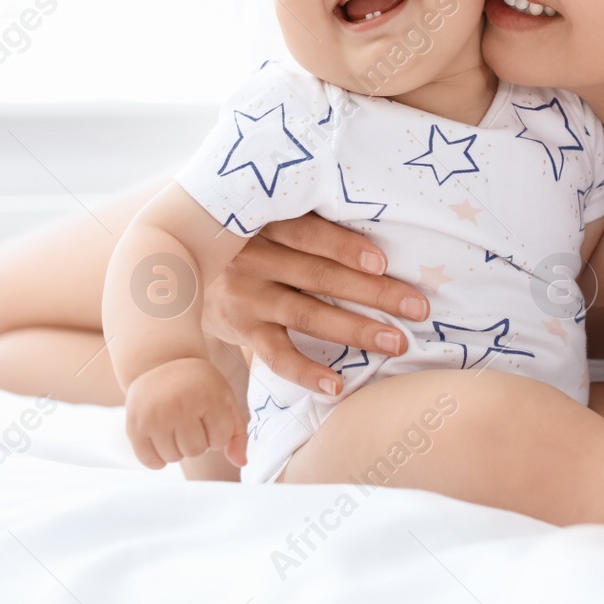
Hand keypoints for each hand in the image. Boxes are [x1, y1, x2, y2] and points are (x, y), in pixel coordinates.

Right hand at [125, 357, 247, 470]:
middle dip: (197, 442)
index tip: (209, 416)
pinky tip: (161, 440)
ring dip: (178, 449)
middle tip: (190, 421)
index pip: (219, 440)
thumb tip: (241, 462)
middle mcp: (179, 405)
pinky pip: (149, 461)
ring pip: (173, 457)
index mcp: (207, 396)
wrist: (162, 362)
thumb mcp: (225, 400)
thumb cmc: (200, 386)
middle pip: (195, 451)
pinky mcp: (134, 425)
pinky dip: (157, 459)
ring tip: (175, 427)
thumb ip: (237, 432)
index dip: (216, 433)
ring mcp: (154, 415)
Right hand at [201, 213, 429, 396]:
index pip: (307, 232)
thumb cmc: (251, 239)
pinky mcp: (241, 330)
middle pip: (319, 275)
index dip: (345, 247)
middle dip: (373, 292)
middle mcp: (251, 257)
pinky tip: (337, 385)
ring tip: (396, 342)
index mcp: (264, 221)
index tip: (384, 262)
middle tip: (417, 307)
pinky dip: (306, 372)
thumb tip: (378, 225)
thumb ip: (304, 220)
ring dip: (355, 329)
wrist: (186, 269)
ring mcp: (245, 296)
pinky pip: (276, 356)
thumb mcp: (265, 218)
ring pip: (307, 314)